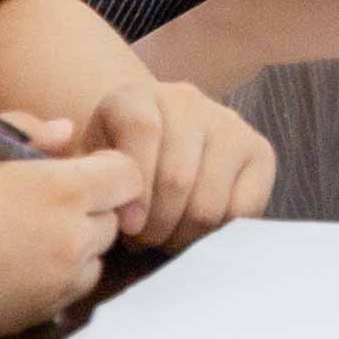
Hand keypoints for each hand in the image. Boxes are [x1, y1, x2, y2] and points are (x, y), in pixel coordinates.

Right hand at [0, 137, 145, 338]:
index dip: (105, 167)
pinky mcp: (39, 313)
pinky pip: (75, 285)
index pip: (128, 174)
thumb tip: (64, 133)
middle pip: (113, 214)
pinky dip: (62, 272)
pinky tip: (20, 261)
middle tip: (43, 199)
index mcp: (62, 190)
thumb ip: (24, 128)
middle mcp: (72, 237)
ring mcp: (58, 280)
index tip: (75, 167)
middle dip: (90, 203)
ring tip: (27, 231)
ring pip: (96, 252)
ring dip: (78, 239)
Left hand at [76, 79, 270, 248]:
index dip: (135, 189)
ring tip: (164, 238)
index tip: (124, 227)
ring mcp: (229, 123)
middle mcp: (188, 100)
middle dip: (155, 226)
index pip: (144, 132)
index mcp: (136, 97)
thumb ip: (79, 177)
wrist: (153, 138)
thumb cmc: (108, 162)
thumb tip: (98, 203)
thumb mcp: (81, 159)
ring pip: (209, 200)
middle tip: (141, 241)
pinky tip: (194, 230)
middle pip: (178, 175)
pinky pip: (243, 207)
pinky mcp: (259, 150)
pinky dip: (216, 232)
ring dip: (182, 234)